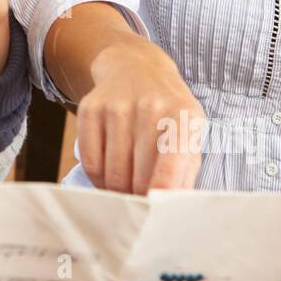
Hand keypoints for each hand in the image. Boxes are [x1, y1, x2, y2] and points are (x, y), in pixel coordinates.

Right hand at [78, 39, 203, 194]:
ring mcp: (116, 106)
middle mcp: (150, 107)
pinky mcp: (90, 109)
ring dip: (119, 190)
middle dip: (140, 197)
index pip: (171, 161)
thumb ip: (186, 172)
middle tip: (143, 200)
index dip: (162, 192)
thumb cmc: (169, 112)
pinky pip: (90, 162)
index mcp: (183, 115)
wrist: (136, 69)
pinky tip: (109, 173)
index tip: (156, 212)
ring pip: (113, 173)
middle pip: (138, 176)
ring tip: (128, 186)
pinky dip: (99, 179)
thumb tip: (174, 208)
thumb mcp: (189, 134)